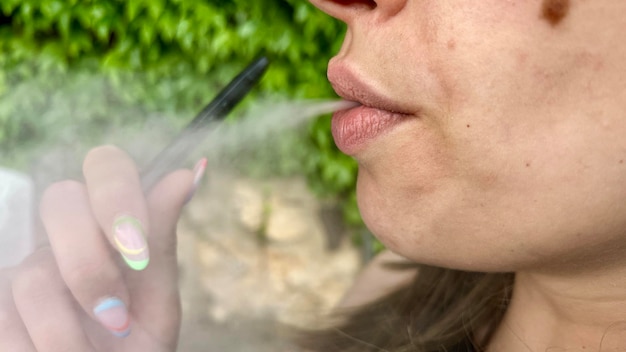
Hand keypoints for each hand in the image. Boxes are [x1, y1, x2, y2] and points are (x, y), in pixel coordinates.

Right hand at [0, 145, 196, 350]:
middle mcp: (68, 235)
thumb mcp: (158, 296)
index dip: (117, 195)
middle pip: (60, 198)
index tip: (138, 251)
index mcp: (112, 225)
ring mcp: (28, 268)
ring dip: (69, 332)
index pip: (106, 165)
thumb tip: (189, 173)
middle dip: (90, 266)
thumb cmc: (139, 344)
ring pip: (34, 274)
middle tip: (116, 317)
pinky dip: (36, 348)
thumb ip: (162, 240)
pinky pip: (4, 315)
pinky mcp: (0, 304)